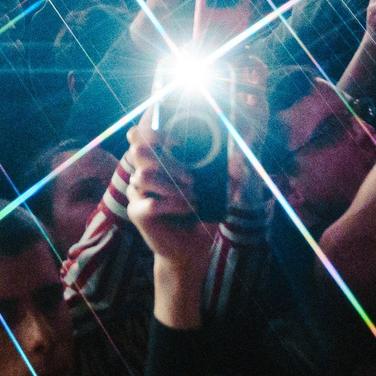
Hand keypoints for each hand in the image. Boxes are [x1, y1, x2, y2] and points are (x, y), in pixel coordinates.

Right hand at [121, 123, 211, 326]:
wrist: (191, 248)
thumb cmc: (201, 211)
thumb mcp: (214, 186)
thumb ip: (224, 169)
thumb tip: (238, 155)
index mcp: (156, 159)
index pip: (141, 134)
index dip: (152, 128)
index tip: (179, 140)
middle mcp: (141, 171)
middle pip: (138, 150)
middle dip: (167, 158)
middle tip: (191, 176)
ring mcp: (136, 192)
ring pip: (144, 176)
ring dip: (173, 184)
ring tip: (194, 195)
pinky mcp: (137, 212)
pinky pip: (152, 203)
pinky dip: (175, 204)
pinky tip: (190, 207)